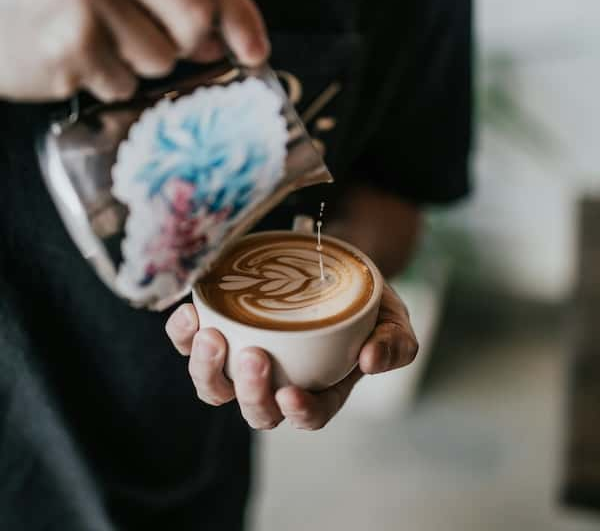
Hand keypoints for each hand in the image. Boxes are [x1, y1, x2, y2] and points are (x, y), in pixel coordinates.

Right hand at [0, 0, 267, 101]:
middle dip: (187, 43)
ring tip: (99, 43)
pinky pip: (125, 85)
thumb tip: (224, 42)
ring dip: (141, 65)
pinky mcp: (70, 42)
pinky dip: (110, 83)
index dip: (241, 14)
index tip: (256, 50)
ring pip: (163, 58)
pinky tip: (80, 60)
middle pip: (196, 15)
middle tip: (153, 39)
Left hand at [165, 283, 417, 429]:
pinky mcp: (221, 330)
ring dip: (206, 368)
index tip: (290, 394)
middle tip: (253, 356)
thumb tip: (372, 361)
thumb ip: (395, 343)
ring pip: (215, 386)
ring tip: (210, 337)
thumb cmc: (362, 301)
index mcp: (321, 385)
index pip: (309, 413)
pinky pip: (190, 343)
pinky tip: (191, 312)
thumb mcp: (392, 318)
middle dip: (249, 392)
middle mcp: (279, 379)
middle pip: (255, 408)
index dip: (298, 412)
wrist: (331, 265)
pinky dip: (183, 333)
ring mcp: (245, 358)